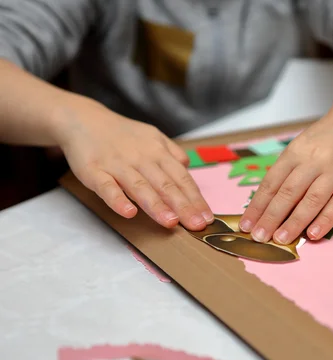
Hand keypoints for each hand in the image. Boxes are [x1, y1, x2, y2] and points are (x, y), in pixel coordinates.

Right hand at [55, 99, 212, 229]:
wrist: (83, 119)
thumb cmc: (122, 135)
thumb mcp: (153, 137)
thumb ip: (172, 153)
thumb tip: (189, 168)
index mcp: (158, 152)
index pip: (181, 178)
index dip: (195, 199)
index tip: (207, 217)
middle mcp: (141, 158)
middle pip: (166, 184)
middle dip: (183, 206)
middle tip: (197, 225)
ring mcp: (117, 165)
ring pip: (140, 187)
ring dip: (156, 205)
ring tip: (171, 222)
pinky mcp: (94, 171)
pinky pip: (107, 187)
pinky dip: (117, 199)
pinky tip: (129, 213)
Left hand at [239, 103, 332, 243]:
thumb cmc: (327, 136)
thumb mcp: (302, 145)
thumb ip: (288, 171)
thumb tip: (268, 204)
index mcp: (296, 151)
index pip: (272, 183)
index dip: (258, 206)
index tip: (246, 224)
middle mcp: (315, 160)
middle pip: (289, 193)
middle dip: (271, 217)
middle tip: (259, 236)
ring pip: (312, 200)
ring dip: (295, 222)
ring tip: (281, 239)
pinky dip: (325, 220)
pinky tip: (313, 234)